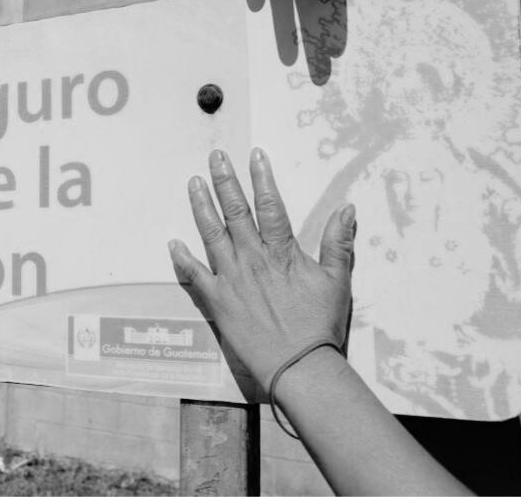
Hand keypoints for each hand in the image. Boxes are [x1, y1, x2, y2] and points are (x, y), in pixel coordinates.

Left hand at [168, 148, 355, 390]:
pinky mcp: (217, 301)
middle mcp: (252, 260)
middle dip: (224, 181)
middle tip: (215, 157)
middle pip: (235, 212)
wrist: (299, 365)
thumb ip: (339, 242)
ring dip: (201, 206)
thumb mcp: (337, 280)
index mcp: (281, 253)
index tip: (254, 155)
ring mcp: (231, 279)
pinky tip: (172, 242)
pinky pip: (194, 276)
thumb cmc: (320, 325)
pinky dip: (182, 258)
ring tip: (193, 183)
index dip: (262, 178)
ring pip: (211, 234)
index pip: (270, 206)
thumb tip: (348, 208)